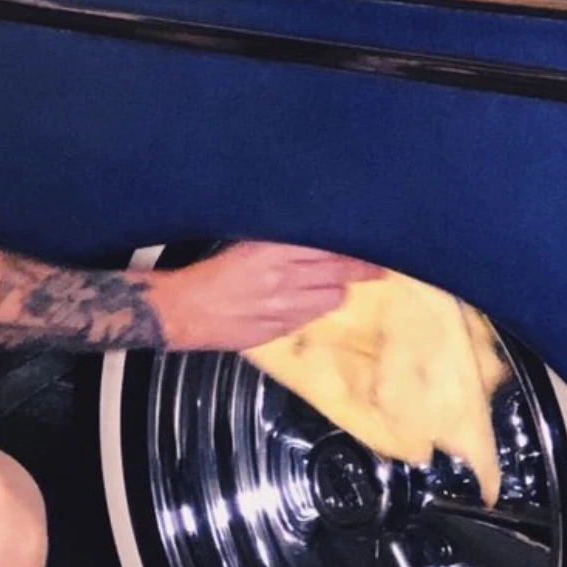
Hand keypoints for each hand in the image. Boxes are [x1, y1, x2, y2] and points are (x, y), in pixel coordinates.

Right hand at [151, 244, 381, 352]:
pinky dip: (318, 306)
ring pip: (334, 297)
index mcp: (275, 250)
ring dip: (338, 288)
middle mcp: (286, 277)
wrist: (187, 310)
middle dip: (363, 269)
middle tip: (379, 266)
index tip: (370, 239)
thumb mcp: (246, 244)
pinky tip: (313, 300)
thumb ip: (281, 242)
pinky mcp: (283, 328)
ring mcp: (287, 306)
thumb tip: (312, 238)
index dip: (353, 246)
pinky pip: (314, 316)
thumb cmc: (212, 272)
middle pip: (341, 271)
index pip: (329, 246)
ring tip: (340, 282)